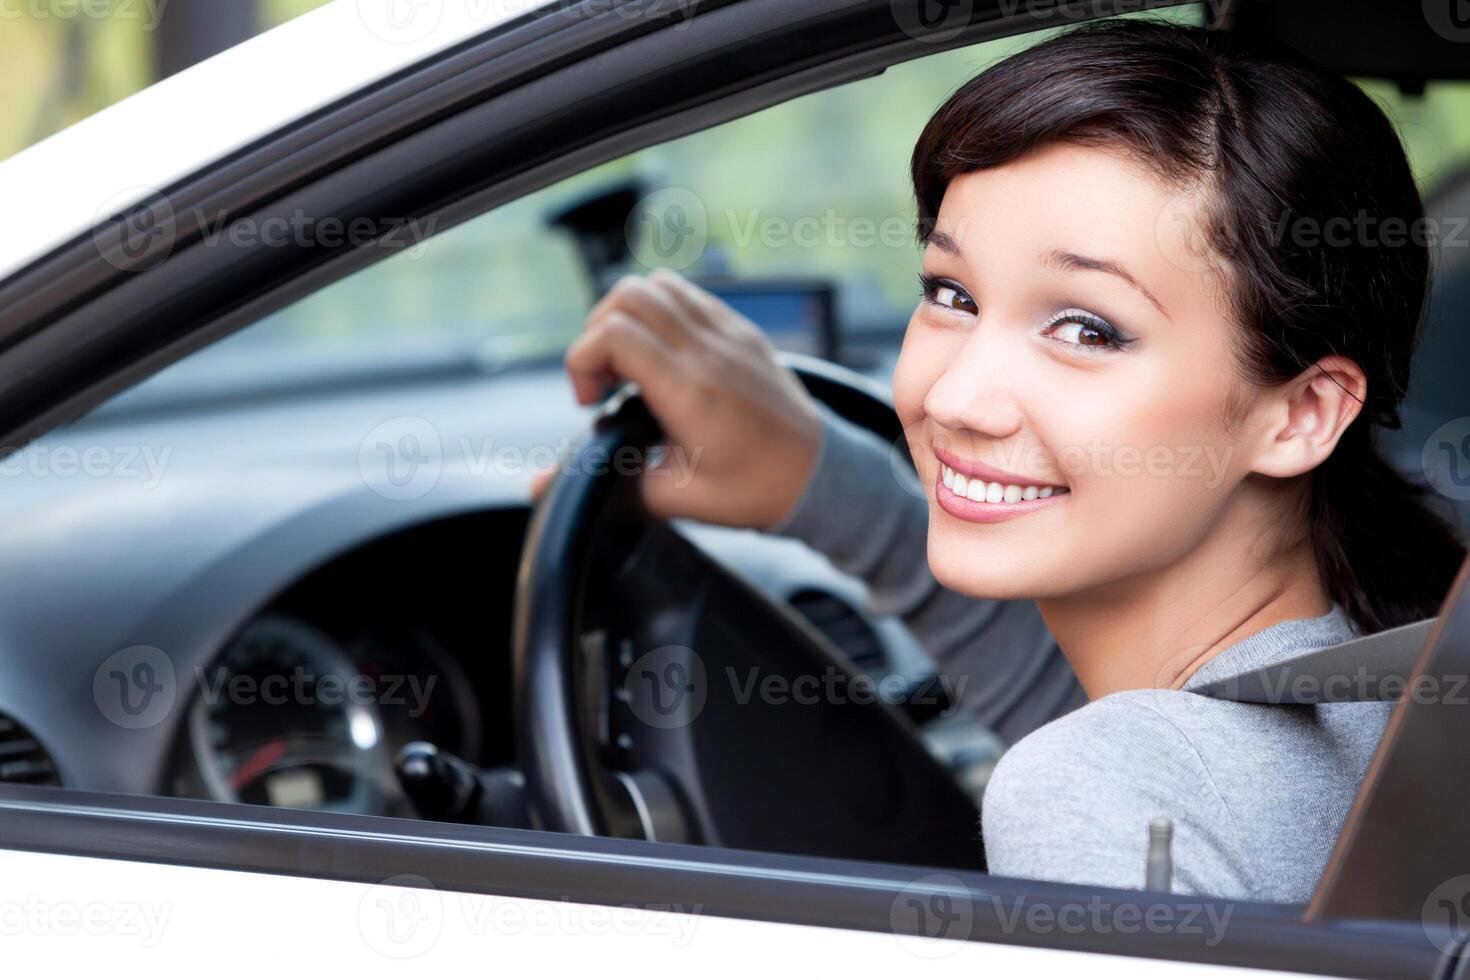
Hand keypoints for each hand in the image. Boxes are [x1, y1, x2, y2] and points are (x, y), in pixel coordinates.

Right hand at [541, 268, 821, 528]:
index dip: (583, 361)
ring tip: (630, 366)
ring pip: (656, 284)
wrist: (821, 476)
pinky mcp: (741, 330)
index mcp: (692, 390)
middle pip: (628, 296)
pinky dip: (660, 312)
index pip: (615, 333)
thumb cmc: (754, 490)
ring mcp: (729, 333)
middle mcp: (710, 350)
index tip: (592, 403)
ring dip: (627, 317)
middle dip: (597, 334)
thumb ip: (608, 483)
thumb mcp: (675, 499)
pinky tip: (661, 356)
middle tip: (606, 383)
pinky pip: (688, 294)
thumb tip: (541, 488)